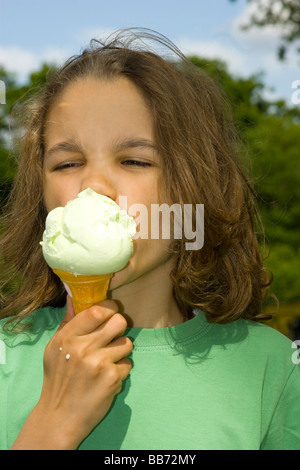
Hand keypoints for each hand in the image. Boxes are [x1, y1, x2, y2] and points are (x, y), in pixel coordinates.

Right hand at [12, 297, 132, 448]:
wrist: (59, 416)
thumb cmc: (58, 379)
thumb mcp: (55, 348)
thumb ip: (68, 322)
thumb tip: (73, 296)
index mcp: (68, 337)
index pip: (97, 310)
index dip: (109, 309)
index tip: (110, 314)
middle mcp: (83, 348)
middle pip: (119, 321)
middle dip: (119, 328)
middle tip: (112, 337)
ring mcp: (99, 363)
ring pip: (127, 342)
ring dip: (121, 351)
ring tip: (107, 361)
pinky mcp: (112, 378)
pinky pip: (128, 364)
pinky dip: (121, 371)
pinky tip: (107, 378)